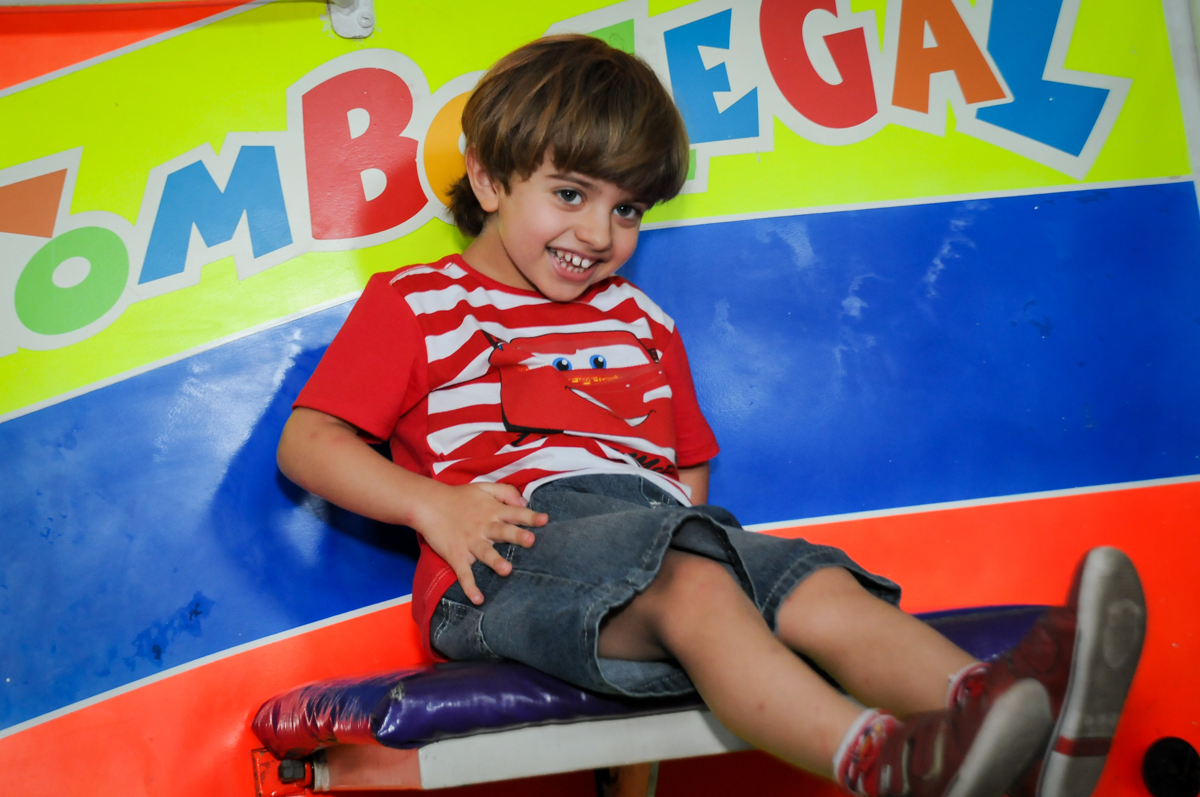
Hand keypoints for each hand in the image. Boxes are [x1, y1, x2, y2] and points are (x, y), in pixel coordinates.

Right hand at [415, 481, 547, 604]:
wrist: (428, 503)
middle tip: (530, 541)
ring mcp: (469, 541)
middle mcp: (483, 526)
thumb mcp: (484, 487)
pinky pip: (464, 572)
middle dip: (516, 536)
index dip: (530, 517)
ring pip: (485, 552)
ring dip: (495, 561)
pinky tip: (478, 599)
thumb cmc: (459, 497)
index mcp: (492, 511)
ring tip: (507, 570)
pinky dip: (470, 586)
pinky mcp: (455, 554)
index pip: (515, 513)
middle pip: (503, 531)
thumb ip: (506, 492)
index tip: (545, 520)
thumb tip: (525, 502)